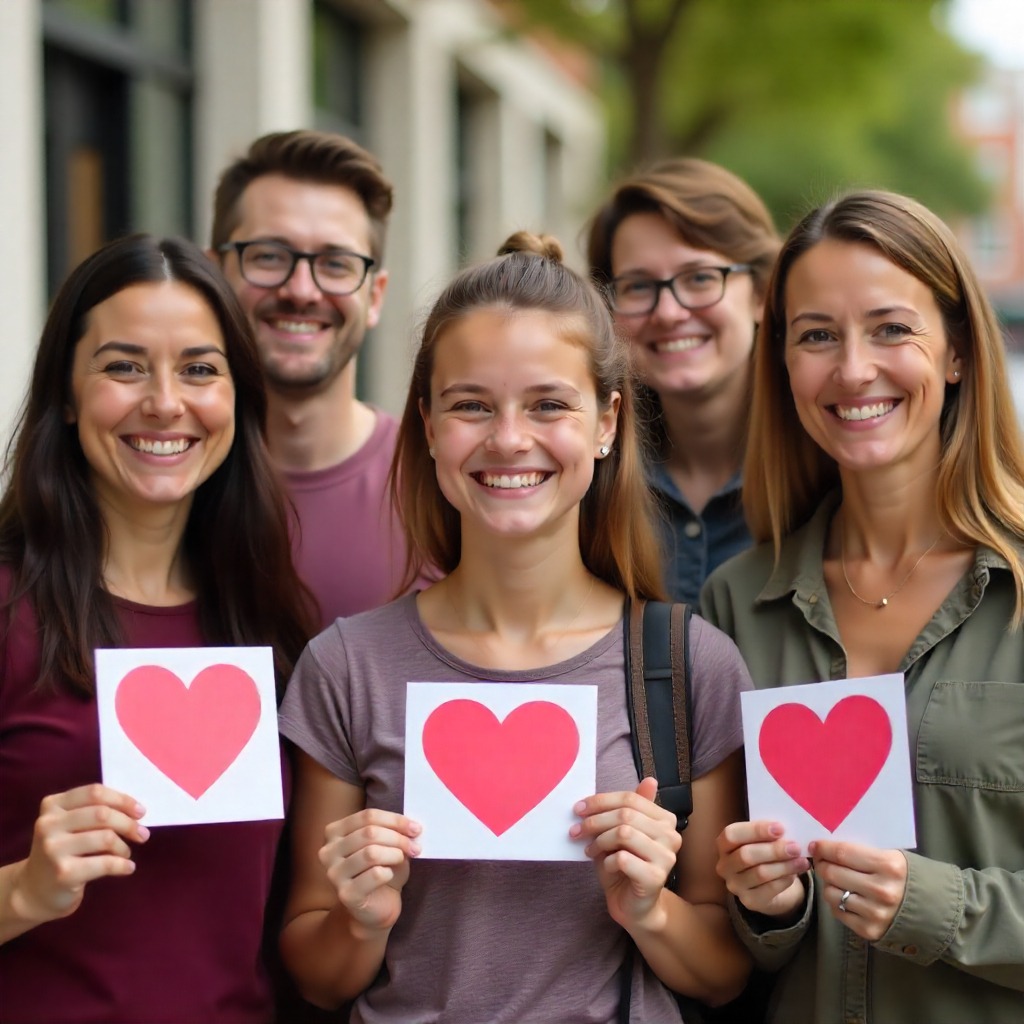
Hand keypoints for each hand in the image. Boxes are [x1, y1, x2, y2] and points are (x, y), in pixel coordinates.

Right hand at [15, 784, 147, 924]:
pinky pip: (105, 863)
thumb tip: (136, 811)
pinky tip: (127, 868)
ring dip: (124, 847)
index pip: (95, 792)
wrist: (34, 891)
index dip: (123, 800)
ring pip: (106, 837)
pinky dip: (122, 865)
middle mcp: (49, 824)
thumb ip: (94, 811)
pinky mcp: (63, 873)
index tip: (140, 812)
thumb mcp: (70, 825)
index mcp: (53, 805)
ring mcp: (53, 849)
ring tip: (125, 854)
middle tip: (143, 834)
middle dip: (129, 823)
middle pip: (102, 814)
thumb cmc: (63, 851)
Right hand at [319, 808, 420, 936]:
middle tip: (415, 847)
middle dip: (398, 838)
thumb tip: (412, 826)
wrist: (375, 907)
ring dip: (395, 854)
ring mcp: (334, 874)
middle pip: (369, 833)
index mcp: (334, 832)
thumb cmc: (380, 869)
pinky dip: (389, 872)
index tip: (415, 828)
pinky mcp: (345, 894)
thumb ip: (394, 832)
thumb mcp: (387, 844)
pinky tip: (389, 876)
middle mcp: (328, 851)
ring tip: (403, 859)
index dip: (395, 820)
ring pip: (371, 853)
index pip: (368, 816)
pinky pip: (375, 875)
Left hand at [571, 778, 681, 928]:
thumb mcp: (623, 832)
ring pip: (624, 833)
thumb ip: (631, 808)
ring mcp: (666, 858)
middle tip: (576, 830)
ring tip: (590, 849)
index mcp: (665, 820)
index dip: (601, 801)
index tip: (578, 808)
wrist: (634, 906)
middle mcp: (671, 836)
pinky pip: (622, 858)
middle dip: (595, 820)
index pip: (631, 799)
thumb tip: (650, 780)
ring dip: (599, 841)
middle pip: (625, 815)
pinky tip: (605, 867)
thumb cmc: (626, 865)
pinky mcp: (656, 878)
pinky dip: (606, 861)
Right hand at [716, 821, 809, 918]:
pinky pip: (770, 889)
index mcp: (723, 845)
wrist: (767, 885)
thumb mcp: (761, 840)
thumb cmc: (763, 853)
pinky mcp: (749, 901)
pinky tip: (796, 872)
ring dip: (784, 865)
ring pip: (760, 873)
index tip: (780, 828)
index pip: (732, 835)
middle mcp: (724, 866)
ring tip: (802, 860)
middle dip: (774, 850)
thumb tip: (786, 831)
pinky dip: (785, 879)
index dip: (755, 830)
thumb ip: (767, 834)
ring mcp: (735, 886)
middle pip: (746, 855)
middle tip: (795, 847)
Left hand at [809, 839, 906, 941]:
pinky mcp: (870, 930)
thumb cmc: (907, 877)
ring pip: (831, 893)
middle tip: (821, 861)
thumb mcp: (892, 857)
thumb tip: (827, 846)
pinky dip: (836, 902)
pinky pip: (838, 912)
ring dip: (828, 884)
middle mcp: (882, 891)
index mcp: (889, 866)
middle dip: (822, 864)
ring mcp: (875, 913)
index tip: (815, 845)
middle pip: (833, 873)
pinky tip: (845, 896)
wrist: (934, 911)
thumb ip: (862, 852)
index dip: (823, 848)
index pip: (843, 853)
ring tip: (836, 880)